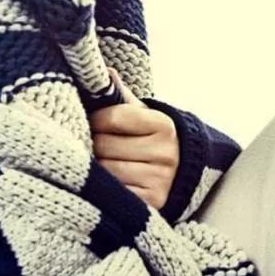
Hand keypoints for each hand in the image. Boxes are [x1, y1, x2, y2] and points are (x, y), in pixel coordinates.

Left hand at [89, 67, 178, 211]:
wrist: (180, 173)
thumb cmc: (151, 139)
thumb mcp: (142, 116)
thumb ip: (122, 96)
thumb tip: (104, 71)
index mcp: (164, 125)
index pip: (113, 117)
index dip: (96, 120)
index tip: (94, 123)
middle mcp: (166, 152)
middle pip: (105, 146)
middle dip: (94, 144)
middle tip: (94, 145)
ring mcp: (160, 180)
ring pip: (105, 171)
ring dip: (96, 168)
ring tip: (100, 163)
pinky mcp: (153, 203)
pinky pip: (113, 194)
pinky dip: (106, 189)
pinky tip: (108, 183)